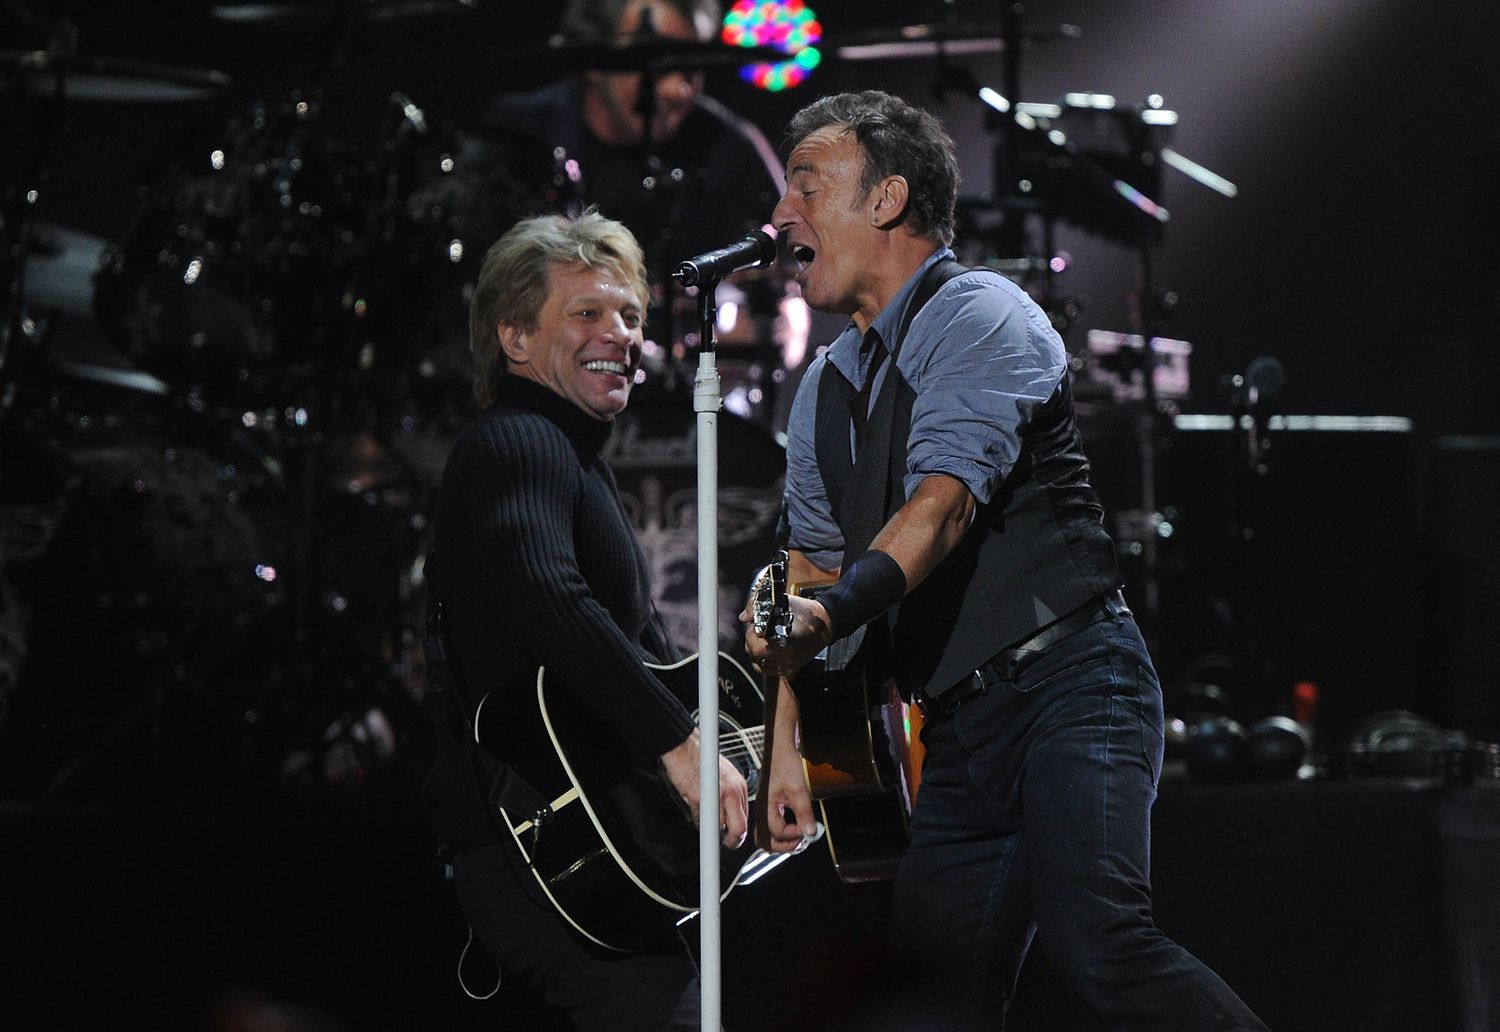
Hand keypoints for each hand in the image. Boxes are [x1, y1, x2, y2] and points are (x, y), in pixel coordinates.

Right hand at [659, 730, 748, 848]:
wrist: (685, 747)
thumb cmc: (700, 759)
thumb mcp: (724, 776)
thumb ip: (730, 796)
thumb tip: (728, 817)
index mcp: (740, 786)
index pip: (746, 818)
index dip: (738, 832)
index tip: (732, 838)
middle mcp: (733, 791)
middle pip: (739, 828)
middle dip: (731, 841)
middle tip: (724, 844)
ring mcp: (717, 795)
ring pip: (719, 827)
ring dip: (711, 830)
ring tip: (704, 821)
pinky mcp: (700, 798)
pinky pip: (700, 820)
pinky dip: (697, 820)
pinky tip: (694, 809)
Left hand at [739, 593, 831, 679]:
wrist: (825, 626)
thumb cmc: (805, 612)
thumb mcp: (783, 602)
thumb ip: (758, 606)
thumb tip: (743, 617)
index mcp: (787, 638)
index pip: (759, 643)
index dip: (752, 633)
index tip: (755, 624)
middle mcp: (787, 655)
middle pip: (756, 653)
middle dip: (751, 640)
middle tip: (756, 630)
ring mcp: (788, 664)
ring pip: (757, 663)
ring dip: (754, 650)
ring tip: (761, 639)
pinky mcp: (788, 670)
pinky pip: (766, 670)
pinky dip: (760, 660)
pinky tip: (765, 649)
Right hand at [760, 695, 818, 853]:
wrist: (782, 746)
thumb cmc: (785, 762)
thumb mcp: (799, 789)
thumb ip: (804, 813)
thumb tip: (810, 832)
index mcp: (765, 806)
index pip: (776, 832)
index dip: (793, 834)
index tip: (806, 829)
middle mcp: (763, 808)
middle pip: (766, 839)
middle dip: (783, 845)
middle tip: (800, 841)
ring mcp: (767, 806)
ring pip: (770, 832)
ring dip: (784, 838)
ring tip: (800, 834)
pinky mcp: (773, 802)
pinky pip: (775, 822)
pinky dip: (786, 827)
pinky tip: (797, 822)